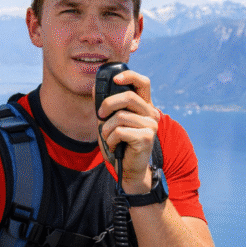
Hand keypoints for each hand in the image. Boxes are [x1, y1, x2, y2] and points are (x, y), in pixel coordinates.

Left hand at [95, 69, 159, 192]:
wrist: (129, 170)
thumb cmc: (120, 145)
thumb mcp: (110, 122)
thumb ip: (106, 106)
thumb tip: (94, 88)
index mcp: (144, 106)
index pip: (143, 82)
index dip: (129, 76)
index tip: (115, 79)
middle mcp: (151, 113)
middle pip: (128, 97)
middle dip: (108, 104)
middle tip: (100, 115)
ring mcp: (151, 125)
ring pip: (120, 117)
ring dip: (107, 129)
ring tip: (109, 138)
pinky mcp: (146, 137)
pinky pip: (120, 131)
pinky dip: (111, 140)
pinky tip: (114, 146)